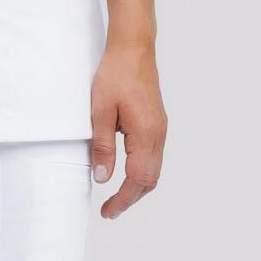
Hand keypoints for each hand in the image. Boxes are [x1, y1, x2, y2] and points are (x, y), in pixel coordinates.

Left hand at [89, 41, 167, 218]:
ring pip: (154, 169)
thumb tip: (102, 177)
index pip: (138, 179)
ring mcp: (160, 129)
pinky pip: (154, 156)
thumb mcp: (100, 111)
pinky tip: (127, 173)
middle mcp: (158, 135)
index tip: (108, 211)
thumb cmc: (116, 75)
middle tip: (110, 210)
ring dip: (137, 186)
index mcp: (146, 134)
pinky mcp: (157, 123)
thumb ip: (102, 146)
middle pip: (150, 179)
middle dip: (131, 198)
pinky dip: (142, 172)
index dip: (123, 199)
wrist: (133, 49)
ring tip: (117, 197)